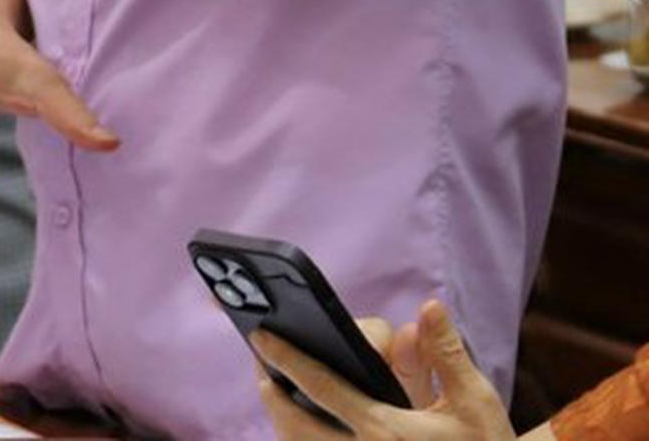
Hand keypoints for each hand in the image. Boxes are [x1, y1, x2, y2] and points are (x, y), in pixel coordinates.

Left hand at [252, 301, 517, 440]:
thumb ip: (446, 353)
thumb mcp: (475, 402)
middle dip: (273, 397)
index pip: (323, 388)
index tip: (261, 338)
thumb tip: (427, 306)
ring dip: (286, 426)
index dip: (288, 361)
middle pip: (298, 428)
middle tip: (260, 369)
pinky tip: (305, 428)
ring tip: (275, 396)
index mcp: (385, 432)